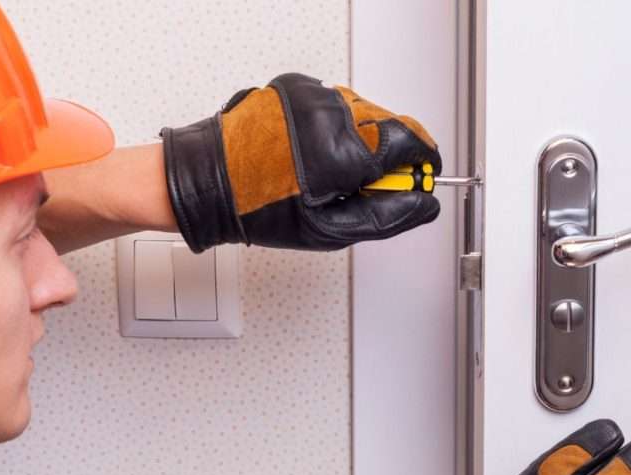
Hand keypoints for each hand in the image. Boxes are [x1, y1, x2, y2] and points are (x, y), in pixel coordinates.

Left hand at [160, 73, 441, 251]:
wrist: (206, 181)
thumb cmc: (257, 209)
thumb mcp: (330, 230)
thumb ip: (387, 216)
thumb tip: (423, 204)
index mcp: (340, 150)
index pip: (409, 142)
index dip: (423, 161)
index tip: (424, 175)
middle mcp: (328, 114)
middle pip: (390, 124)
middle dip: (391, 154)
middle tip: (370, 185)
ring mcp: (310, 96)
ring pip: (364, 112)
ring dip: (364, 138)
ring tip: (334, 170)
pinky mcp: (295, 88)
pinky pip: (335, 104)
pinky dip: (338, 126)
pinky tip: (315, 152)